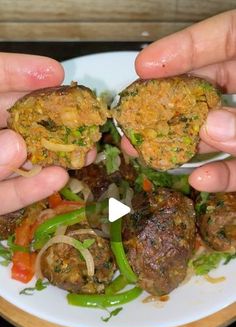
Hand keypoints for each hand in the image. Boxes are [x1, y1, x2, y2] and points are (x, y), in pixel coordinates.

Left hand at [0, 53, 95, 215]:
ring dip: (53, 157)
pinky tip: (58, 180)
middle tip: (84, 117)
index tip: (55, 73)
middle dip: (51, 120)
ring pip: (18, 160)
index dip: (20, 72)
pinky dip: (31, 189)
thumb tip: (16, 145)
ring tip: (87, 152)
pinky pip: (7, 195)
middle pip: (15, 120)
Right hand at [121, 10, 235, 191]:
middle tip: (133, 114)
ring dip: (184, 144)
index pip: (226, 36)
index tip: (144, 64)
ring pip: (218, 131)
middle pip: (209, 87)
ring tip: (146, 152)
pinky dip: (222, 175)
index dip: (184, 47)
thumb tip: (210, 127)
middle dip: (169, 102)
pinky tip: (200, 179)